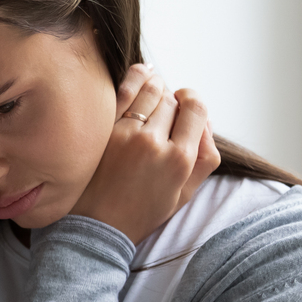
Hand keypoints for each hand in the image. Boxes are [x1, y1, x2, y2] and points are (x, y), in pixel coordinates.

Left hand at [70, 64, 220, 245]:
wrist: (95, 228)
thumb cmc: (141, 213)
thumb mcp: (185, 194)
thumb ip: (206, 158)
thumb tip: (206, 123)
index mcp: (179, 159)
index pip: (196, 108)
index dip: (193, 101)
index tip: (186, 105)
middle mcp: (154, 143)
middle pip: (172, 99)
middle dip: (173, 100)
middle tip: (165, 111)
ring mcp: (125, 134)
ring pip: (150, 90)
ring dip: (156, 87)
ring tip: (155, 92)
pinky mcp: (102, 130)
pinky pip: (124, 90)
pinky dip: (136, 77)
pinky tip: (142, 73)